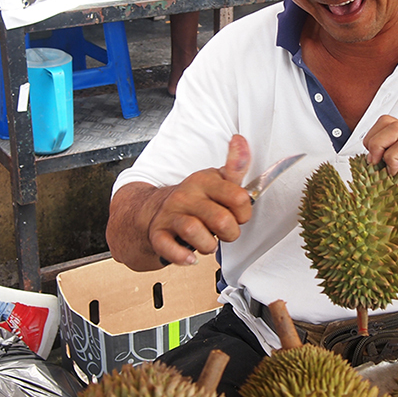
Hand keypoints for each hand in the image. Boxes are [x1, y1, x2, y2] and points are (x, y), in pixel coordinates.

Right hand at [149, 135, 252, 264]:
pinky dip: (182, 257)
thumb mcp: (216, 180)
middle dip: (229, 234)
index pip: (238, 198)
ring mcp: (170, 214)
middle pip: (220, 220)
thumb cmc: (193, 198)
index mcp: (204, 180)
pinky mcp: (158, 233)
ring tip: (207, 242)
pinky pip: (170, 248)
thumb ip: (234, 166)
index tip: (238, 215)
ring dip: (208, 245)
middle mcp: (186, 195)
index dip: (244, 214)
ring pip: (194, 232)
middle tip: (224, 232)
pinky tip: (190, 257)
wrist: (153, 209)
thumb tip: (240, 140)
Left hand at [363, 115, 397, 226]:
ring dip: (380, 146)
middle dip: (373, 140)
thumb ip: (387, 169)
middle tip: (373, 161)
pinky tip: (395, 173)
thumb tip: (366, 168)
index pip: (386, 124)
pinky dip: (393, 159)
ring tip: (381, 165)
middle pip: (388, 121)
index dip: (372, 137)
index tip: (371, 158)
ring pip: (395, 128)